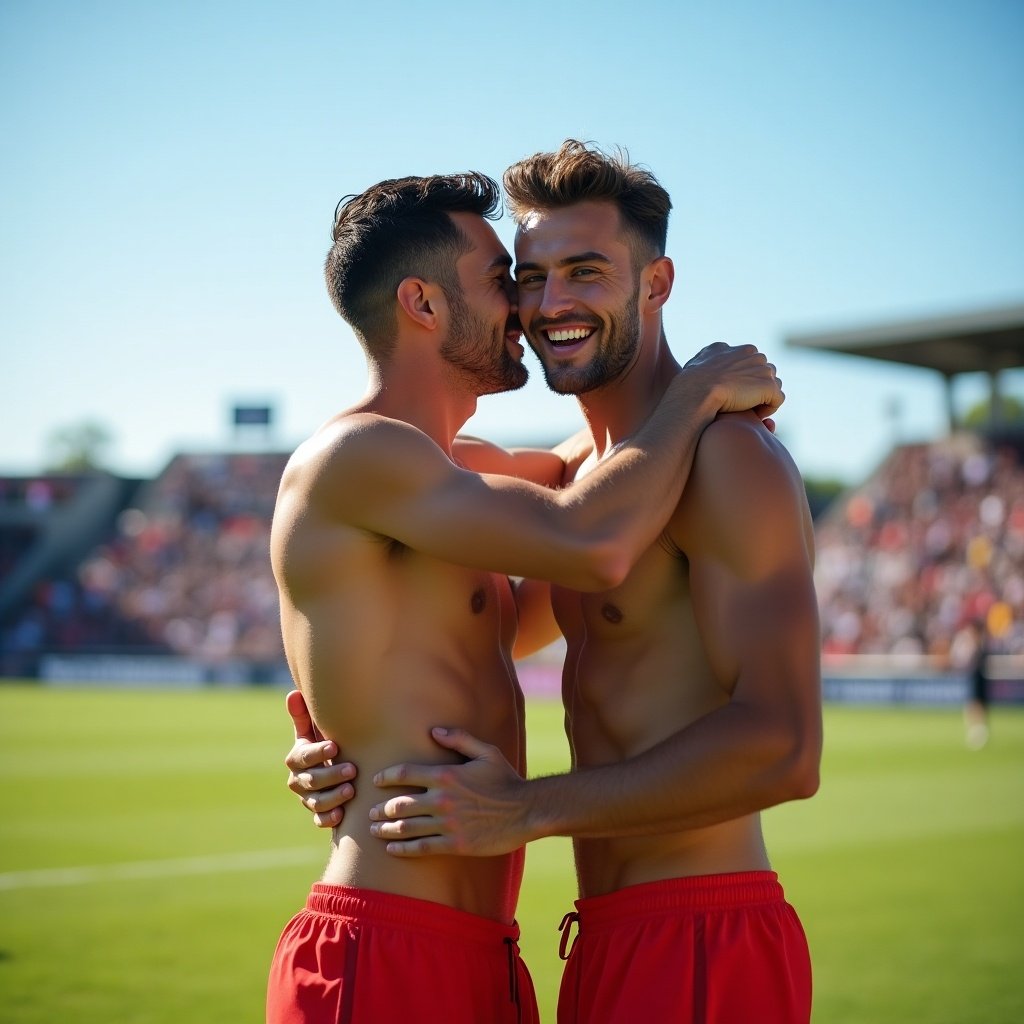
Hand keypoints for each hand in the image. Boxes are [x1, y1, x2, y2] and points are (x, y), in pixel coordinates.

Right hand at [284, 689, 356, 828]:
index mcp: (297, 758)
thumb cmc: (326, 745)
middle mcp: (298, 780)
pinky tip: (342, 815)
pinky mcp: (317, 814)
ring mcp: (307, 798)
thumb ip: (305, 716)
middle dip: (331, 775)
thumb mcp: (315, 731)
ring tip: (351, 791)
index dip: (318, 752)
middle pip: (311, 780)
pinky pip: (319, 820)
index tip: (335, 747)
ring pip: (316, 802)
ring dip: (332, 797)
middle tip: (352, 770)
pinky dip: (329, 818)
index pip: (304, 756)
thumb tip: (293, 694)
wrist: (333, 772)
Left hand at [368, 727, 528, 856]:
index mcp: (446, 775)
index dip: (386, 777)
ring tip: (373, 830)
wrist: (526, 811)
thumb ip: (459, 739)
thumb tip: (433, 731)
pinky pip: (422, 847)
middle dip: (381, 808)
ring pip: (406, 828)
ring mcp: (447, 824)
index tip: (376, 781)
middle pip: (400, 804)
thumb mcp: (486, 752)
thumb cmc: (506, 779)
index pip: (405, 773)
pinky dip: (403, 848)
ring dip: (386, 829)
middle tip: (369, 811)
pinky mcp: (455, 844)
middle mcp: (442, 800)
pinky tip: (392, 848)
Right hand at [682, 342, 783, 419]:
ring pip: (773, 387)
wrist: (697, 393)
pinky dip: (768, 410)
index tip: (734, 395)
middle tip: (741, 405)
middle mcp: (755, 355)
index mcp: (741, 349)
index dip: (745, 382)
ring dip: (762, 399)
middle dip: (756, 389)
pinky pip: (777, 400)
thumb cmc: (692, 383)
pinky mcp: (769, 386)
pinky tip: (753, 416)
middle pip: (765, 374)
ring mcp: (764, 370)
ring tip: (746, 411)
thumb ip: (709, 359)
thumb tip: (707, 361)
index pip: (753, 365)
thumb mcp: (698, 362)